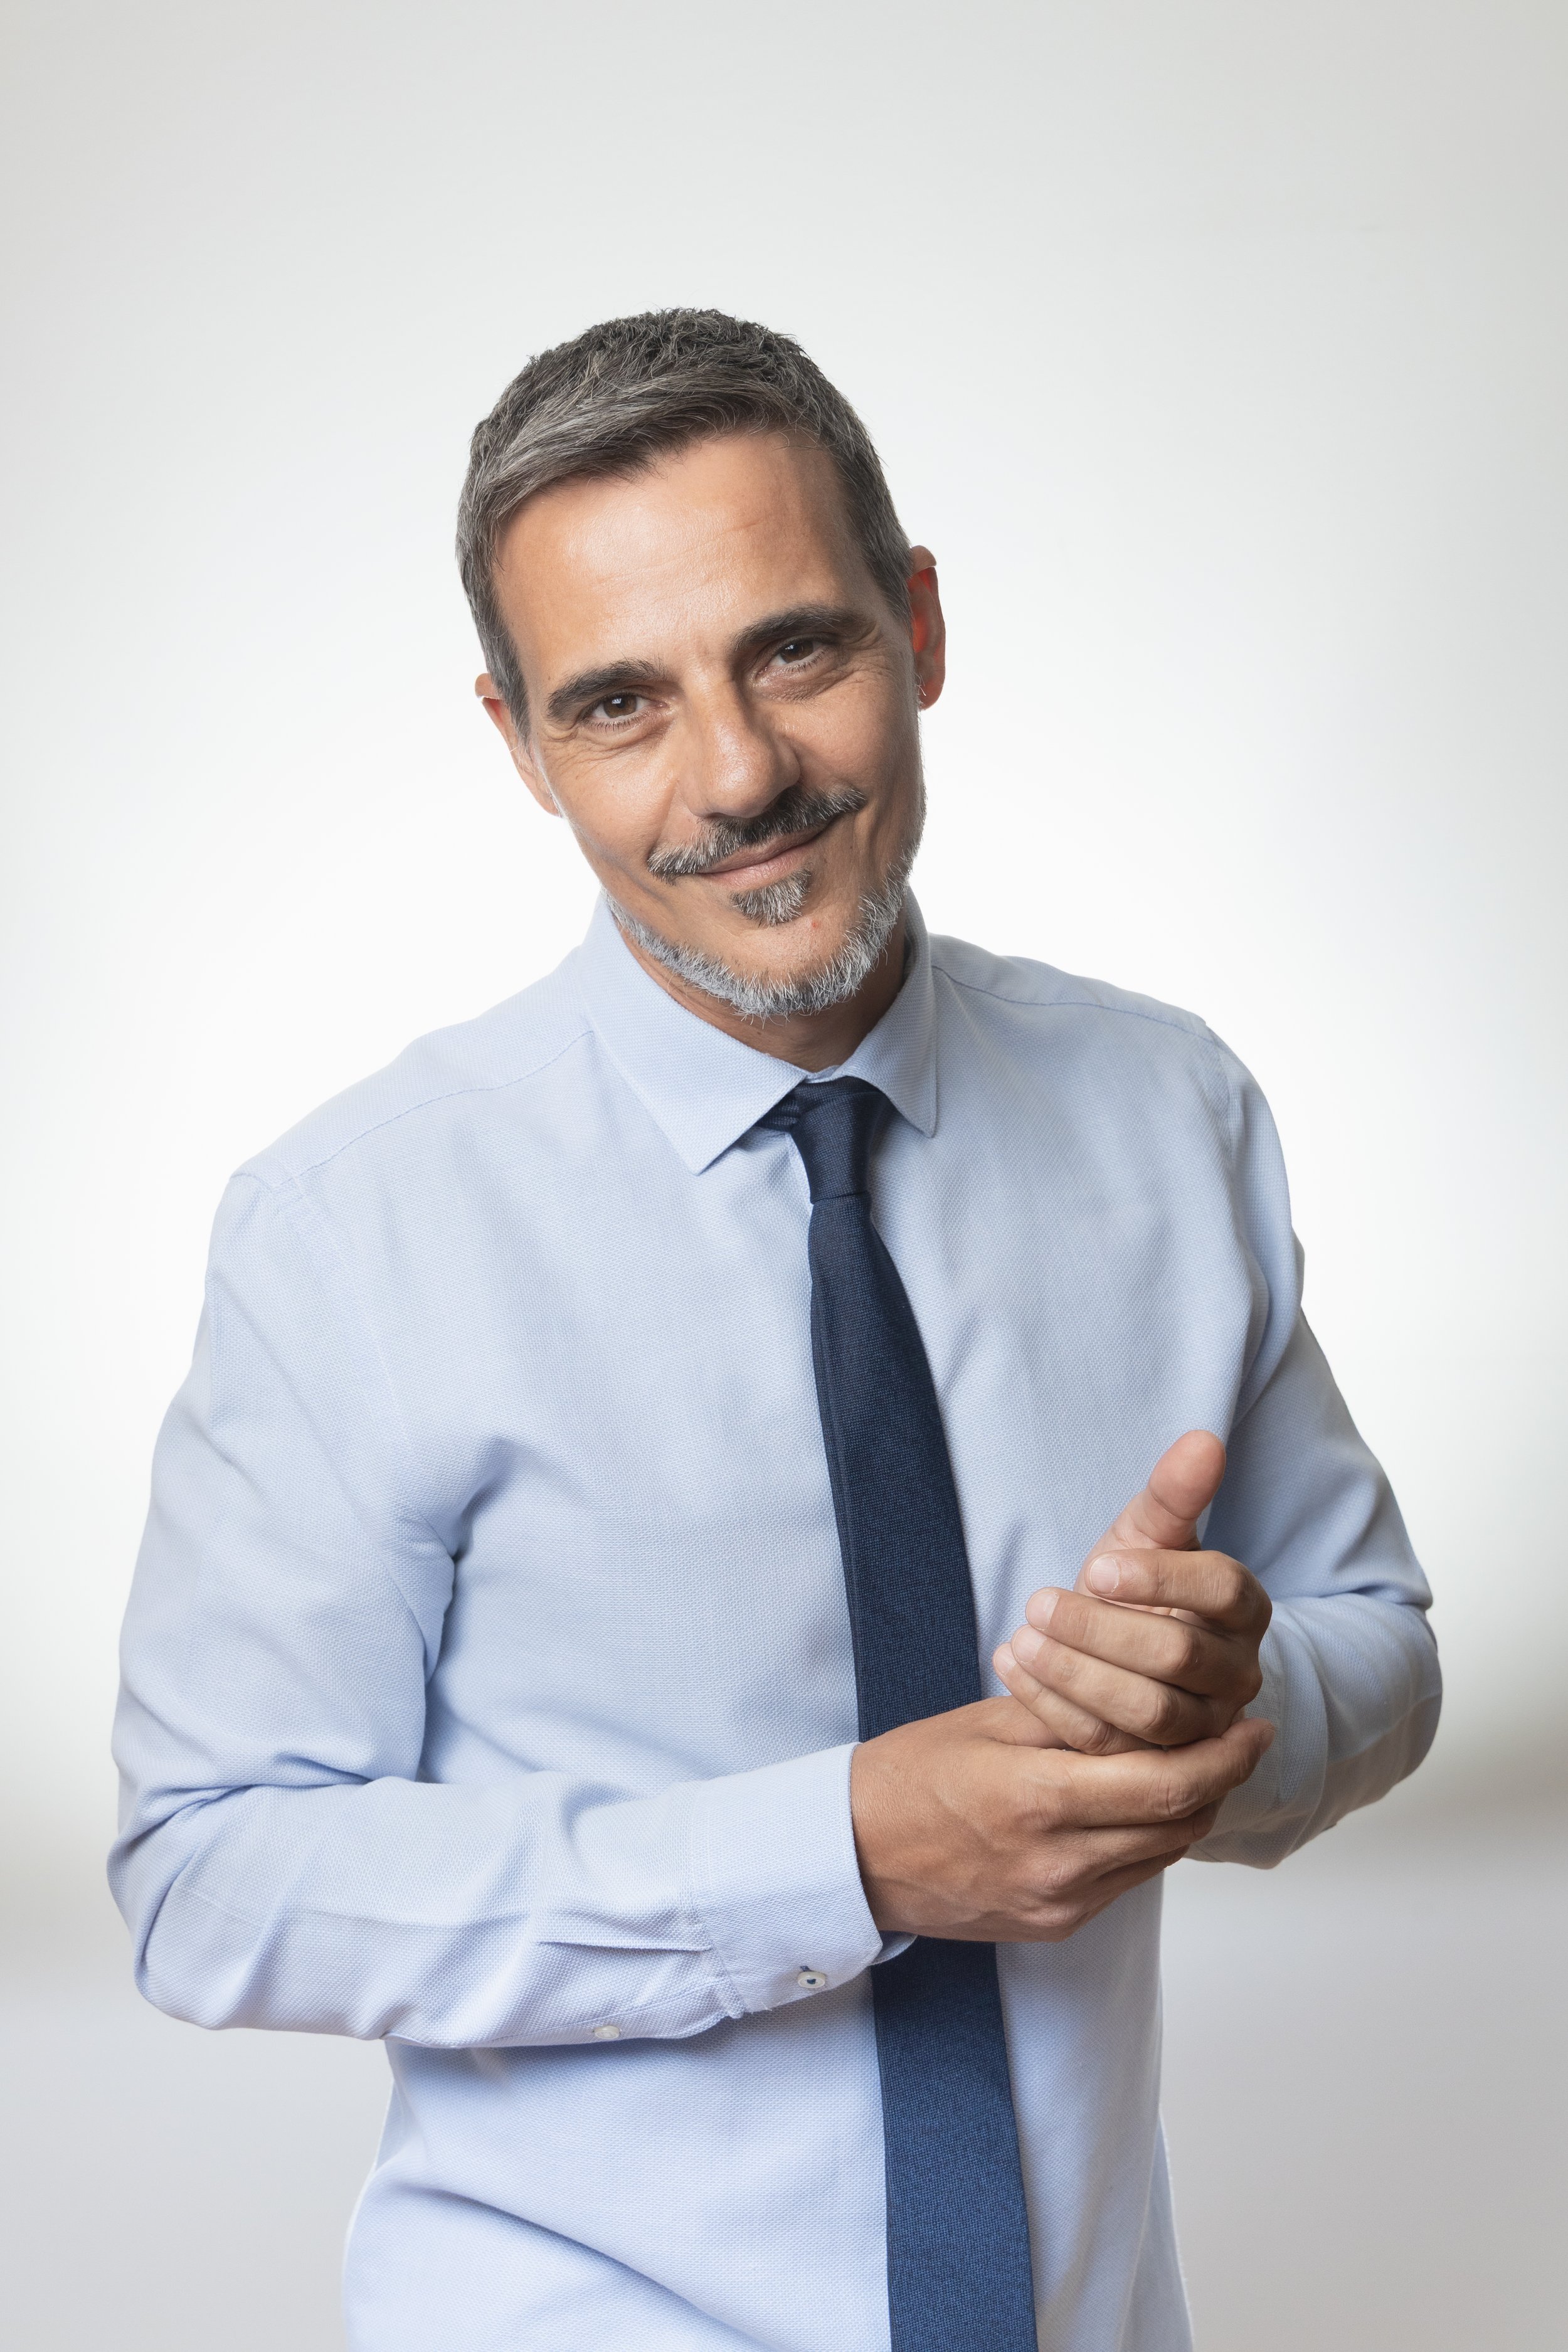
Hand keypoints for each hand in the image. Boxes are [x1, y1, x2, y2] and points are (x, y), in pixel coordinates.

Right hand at [849, 1695, 1271, 1939]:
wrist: (853, 1856)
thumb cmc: (910, 1775)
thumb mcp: (989, 1723)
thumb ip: (1073, 1715)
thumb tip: (1148, 1696)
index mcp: (1039, 1799)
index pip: (1167, 1785)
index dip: (1227, 1757)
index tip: (1255, 1726)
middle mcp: (1059, 1863)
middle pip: (1180, 1825)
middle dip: (1222, 1781)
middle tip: (1240, 1739)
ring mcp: (1059, 1902)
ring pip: (1162, 1854)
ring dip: (1189, 1810)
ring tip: (1197, 1763)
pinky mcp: (1055, 1924)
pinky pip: (1128, 1879)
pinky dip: (1148, 1839)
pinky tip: (1140, 1802)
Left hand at [993, 1431, 1271, 1757]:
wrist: (1116, 1653)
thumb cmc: (1135, 1586)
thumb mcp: (1148, 1535)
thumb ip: (1174, 1493)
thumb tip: (1205, 1439)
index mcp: (1243, 1609)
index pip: (1223, 1590)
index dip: (1162, 1578)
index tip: (1099, 1565)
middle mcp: (1237, 1674)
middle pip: (1179, 1656)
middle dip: (1102, 1630)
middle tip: (1038, 1603)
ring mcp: (1202, 1729)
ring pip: (1150, 1713)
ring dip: (1076, 1675)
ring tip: (1020, 1639)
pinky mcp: (1156, 1767)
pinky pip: (1111, 1749)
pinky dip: (1054, 1708)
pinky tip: (1010, 1667)